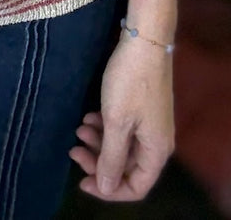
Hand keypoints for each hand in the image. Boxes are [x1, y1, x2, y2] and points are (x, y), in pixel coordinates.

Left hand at [68, 35, 174, 201]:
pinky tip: (89, 116)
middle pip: (126, 167)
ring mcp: (150, 125)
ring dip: (98, 142)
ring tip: (78, 128)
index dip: (109, 189)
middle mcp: (156, 142)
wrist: (144, 42)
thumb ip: (111, 157)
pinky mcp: (142, 109)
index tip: (81, 181)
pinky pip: (122, 129)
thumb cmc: (130, 83)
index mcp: (156, 151)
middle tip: (73, 150)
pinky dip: (104, 127)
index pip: (136, 187)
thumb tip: (106, 188)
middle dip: (98, 162)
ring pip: (121, 147)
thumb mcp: (116, 122)